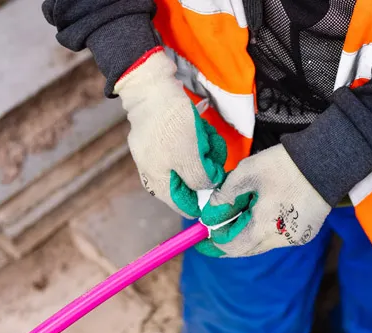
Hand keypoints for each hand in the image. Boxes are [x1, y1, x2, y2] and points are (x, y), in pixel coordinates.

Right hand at [114, 48, 226, 217]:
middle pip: (190, 184)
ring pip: (190, 164)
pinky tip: (200, 128)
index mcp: (158, 183)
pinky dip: (196, 140)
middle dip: (206, 169)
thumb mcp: (190, 157)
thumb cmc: (170, 124)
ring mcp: (157, 154)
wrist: (151, 86)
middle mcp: (155, 173)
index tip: (220, 184)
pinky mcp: (162, 137)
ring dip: (204, 152)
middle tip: (212, 153)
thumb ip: (200, 180)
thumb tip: (208, 189)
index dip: (205, 199)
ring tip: (206, 136)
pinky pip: (185, 147)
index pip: (185, 207)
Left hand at [196, 144, 330, 256]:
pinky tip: (262, 213)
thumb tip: (210, 213)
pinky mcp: (306, 232)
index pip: (232, 247)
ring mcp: (296, 238)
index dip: (214, 243)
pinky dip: (265, 230)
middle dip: (230, 240)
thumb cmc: (283, 166)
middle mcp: (280, 240)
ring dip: (248, 234)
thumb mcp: (246, 173)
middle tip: (216, 229)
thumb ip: (224, 195)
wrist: (326, 161)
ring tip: (239, 216)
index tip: (202, 237)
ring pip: (263, 244)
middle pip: (247, 249)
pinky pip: (278, 237)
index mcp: (264, 228)